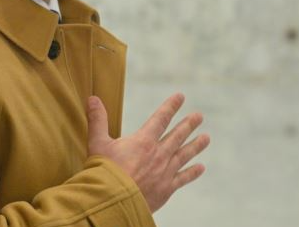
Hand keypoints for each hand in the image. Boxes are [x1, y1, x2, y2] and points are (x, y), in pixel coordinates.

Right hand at [86, 93, 209, 211]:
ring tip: (206, 138)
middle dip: (188, 124)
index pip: (160, 119)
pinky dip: (192, 172)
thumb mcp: (97, 142)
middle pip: (177, 135)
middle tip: (199, 116)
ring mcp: (164, 172)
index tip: (181, 97)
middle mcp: (158, 154)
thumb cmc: (103, 172)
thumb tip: (92, 98)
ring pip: (184, 154)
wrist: (113, 201)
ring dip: (196, 145)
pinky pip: (183, 178)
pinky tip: (201, 168)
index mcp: (143, 141)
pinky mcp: (166, 188)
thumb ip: (97, 120)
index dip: (171, 106)